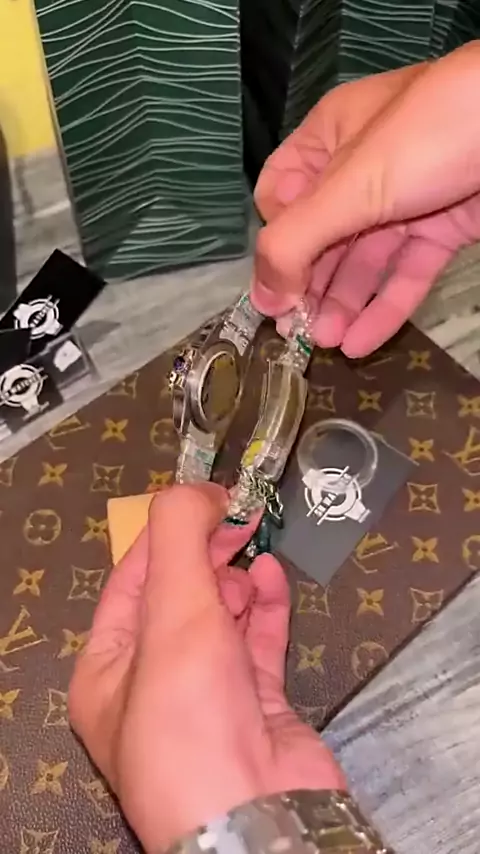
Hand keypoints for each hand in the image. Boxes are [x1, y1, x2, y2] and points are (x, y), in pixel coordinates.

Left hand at [69, 483, 343, 853]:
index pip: (133, 580)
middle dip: (206, 552)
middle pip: (179, 595)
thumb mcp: (172, 613)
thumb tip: (198, 489)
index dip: (168, 534)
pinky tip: (273, 578)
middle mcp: (154, 683)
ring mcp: (208, 695)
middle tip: (238, 515)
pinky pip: (258, 643)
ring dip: (236, 578)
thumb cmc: (193, 718)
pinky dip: (267, 607)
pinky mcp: (257, 705)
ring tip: (253, 548)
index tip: (206, 496)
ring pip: (222, 617)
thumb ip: (179, 538)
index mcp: (109, 668)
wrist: (258, 817)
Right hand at [252, 41, 479, 356]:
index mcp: (328, 138)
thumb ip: (296, 242)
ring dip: (341, 304)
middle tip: (296, 333)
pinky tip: (361, 344)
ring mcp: (404, 201)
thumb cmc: (428, 137)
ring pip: (361, 261)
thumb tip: (262, 298)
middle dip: (307, 285)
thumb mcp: (351, 185)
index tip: (278, 283)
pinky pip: (405, 275)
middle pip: (319, 238)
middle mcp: (362, 171)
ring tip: (326, 343)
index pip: (280, 196)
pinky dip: (384, 310)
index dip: (276, 240)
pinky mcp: (442, 229)